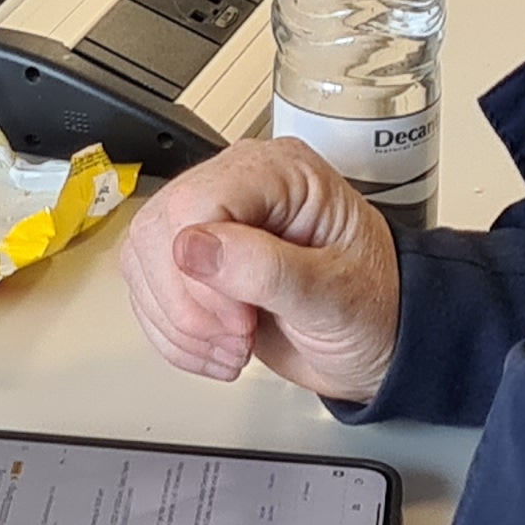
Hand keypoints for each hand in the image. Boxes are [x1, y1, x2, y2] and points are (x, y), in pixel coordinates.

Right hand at [118, 140, 401, 405]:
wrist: (381, 344)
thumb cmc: (376, 307)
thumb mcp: (335, 294)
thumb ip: (267, 269)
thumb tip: (193, 248)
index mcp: (279, 173)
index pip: (197, 199)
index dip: (203, 268)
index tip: (239, 317)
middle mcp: (240, 188)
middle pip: (160, 229)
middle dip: (188, 303)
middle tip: (238, 336)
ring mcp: (215, 225)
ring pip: (143, 259)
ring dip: (178, 324)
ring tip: (232, 348)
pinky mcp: (197, 264)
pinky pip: (148, 290)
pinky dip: (172, 335)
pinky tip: (214, 350)